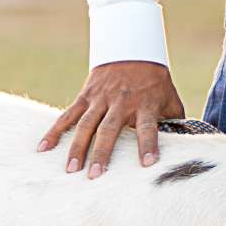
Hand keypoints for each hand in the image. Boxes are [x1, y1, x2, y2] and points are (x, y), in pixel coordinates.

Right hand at [39, 59, 185, 174]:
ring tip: (70, 170)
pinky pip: (67, 115)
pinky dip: (55, 131)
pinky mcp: (85, 96)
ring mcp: (100, 99)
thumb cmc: (155, 83)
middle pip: (110, 129)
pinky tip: (43, 148)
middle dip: (102, 153)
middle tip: (94, 176)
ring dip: (77, 147)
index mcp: (145, 104)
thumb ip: (173, 122)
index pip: (148, 127)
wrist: (133, 49)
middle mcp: (121, 102)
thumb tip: (182, 148)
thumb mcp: (170, 99)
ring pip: (86, 124)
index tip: (148, 163)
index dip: (148, 144)